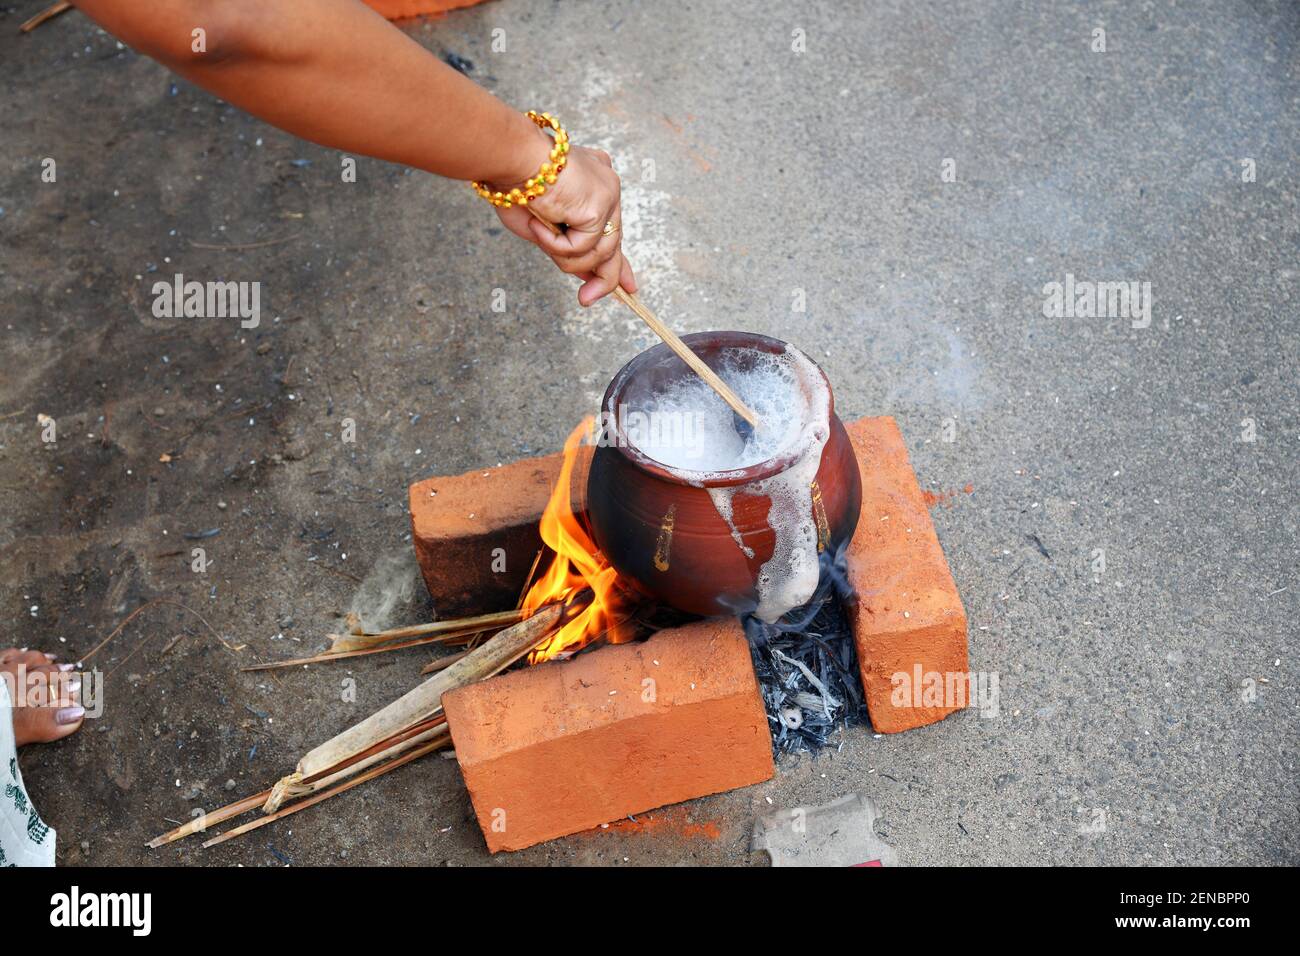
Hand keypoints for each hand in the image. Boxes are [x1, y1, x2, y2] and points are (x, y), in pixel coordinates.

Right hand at [494, 144, 637, 305]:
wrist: (510, 157)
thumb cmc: (513, 183)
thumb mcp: (543, 226)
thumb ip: (567, 249)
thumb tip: (588, 278)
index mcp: (594, 183)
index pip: (612, 227)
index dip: (618, 260)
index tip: (626, 286)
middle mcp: (607, 185)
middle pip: (613, 243)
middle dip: (604, 278)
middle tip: (586, 299)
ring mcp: (608, 194)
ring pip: (599, 252)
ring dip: (564, 256)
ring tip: (538, 235)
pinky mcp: (601, 204)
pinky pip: (583, 247)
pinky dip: (556, 245)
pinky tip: (540, 225)